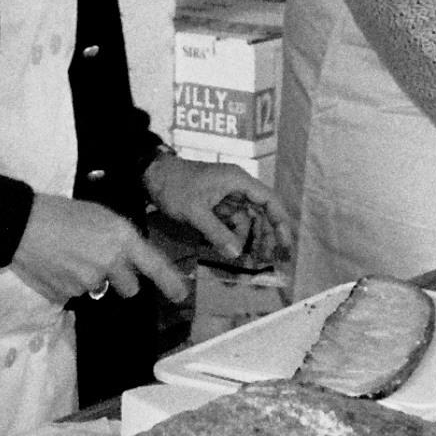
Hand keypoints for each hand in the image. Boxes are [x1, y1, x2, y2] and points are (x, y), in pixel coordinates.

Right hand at [9, 195, 189, 306]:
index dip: (170, 282)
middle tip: (101, 262)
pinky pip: (75, 293)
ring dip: (91, 279)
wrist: (22, 224)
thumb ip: (119, 239)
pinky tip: (56, 264)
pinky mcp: (68, 294)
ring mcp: (89, 281)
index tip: (180, 294)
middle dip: (121, 281)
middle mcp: (110, 262)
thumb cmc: (60, 211)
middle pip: (130, 288)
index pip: (154, 265)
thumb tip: (127, 259)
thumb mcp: (100, 215)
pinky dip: (69, 283)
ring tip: (69, 256)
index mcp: (121, 238)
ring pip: (99, 289)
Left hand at [144, 152, 292, 267]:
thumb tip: (236, 253)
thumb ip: (216, 232)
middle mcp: (237, 187)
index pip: (269, 201)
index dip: (280, 222)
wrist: (150, 175)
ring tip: (251, 260)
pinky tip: (232, 251)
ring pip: (247, 220)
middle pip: (261, 213)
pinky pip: (231, 223)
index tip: (285, 244)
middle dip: (266, 236)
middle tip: (266, 259)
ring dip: (250, 239)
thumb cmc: (174, 187)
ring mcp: (226, 197)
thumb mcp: (194, 211)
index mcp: (237, 181)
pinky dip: (233, 237)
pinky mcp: (216, 205)